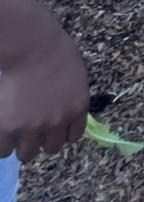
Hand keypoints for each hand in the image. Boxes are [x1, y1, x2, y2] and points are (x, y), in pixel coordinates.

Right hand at [0, 13, 88, 160]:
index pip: (73, 137)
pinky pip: (4, 149)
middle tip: (31, 129)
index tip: (52, 129)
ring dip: (20, 144)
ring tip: (14, 132)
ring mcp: (34, 127)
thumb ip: (72, 96)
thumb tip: (64, 107)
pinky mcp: (10, 127)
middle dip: (41, 140)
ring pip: (27, 154)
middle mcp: (58, 122)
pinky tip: (2, 130)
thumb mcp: (76, 75)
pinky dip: (2, 143)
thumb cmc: (55, 50)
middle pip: (51, 149)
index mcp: (78, 108)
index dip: (61, 134)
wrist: (32, 47)